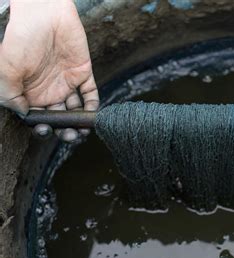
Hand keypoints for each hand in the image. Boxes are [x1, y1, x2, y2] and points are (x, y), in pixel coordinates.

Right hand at [0, 0, 98, 141]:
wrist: (43, 13)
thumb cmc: (20, 37)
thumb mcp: (6, 69)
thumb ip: (10, 94)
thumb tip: (23, 114)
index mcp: (28, 92)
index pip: (38, 118)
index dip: (43, 128)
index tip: (46, 131)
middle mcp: (48, 91)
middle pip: (59, 118)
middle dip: (64, 131)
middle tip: (69, 136)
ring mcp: (66, 82)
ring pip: (75, 110)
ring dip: (79, 123)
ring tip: (81, 131)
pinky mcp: (82, 73)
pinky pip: (90, 93)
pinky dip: (93, 105)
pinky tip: (91, 113)